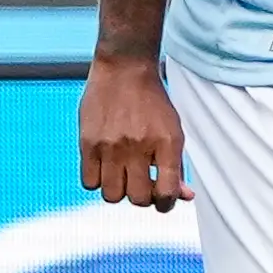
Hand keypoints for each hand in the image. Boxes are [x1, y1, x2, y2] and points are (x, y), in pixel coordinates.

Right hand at [79, 54, 194, 210]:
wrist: (124, 69)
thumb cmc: (153, 104)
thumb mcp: (173, 132)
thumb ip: (177, 167)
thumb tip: (185, 198)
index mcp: (167, 143)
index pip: (167, 193)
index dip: (167, 204)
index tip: (163, 200)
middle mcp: (139, 146)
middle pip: (138, 199)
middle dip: (142, 197)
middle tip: (141, 183)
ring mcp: (111, 145)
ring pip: (112, 196)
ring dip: (118, 191)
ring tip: (122, 174)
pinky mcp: (87, 143)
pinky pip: (89, 183)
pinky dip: (97, 181)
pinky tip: (105, 167)